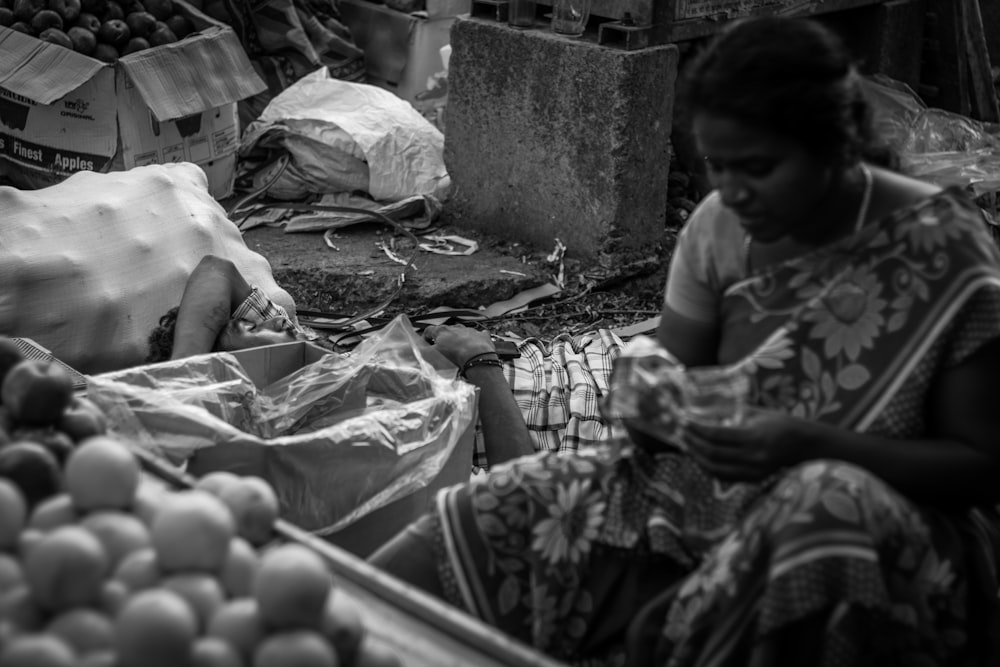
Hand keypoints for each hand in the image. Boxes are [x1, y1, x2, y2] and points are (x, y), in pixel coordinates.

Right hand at [422, 324, 496, 369]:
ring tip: (458, 351)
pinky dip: (476, 339)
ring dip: (459, 339)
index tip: (425, 345)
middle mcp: (456, 327)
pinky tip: (476, 346)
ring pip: (462, 332)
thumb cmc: (453, 356)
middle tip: (442, 351)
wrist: (477, 357)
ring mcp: (470, 330)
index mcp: (442, 331)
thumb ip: (420, 352)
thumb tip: (408, 351)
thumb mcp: (432, 356)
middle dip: (443, 339)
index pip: (429, 330)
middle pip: (446, 331)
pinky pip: (478, 335)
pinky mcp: (482, 336)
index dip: (425, 338)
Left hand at [680, 408, 808, 481]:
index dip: (697, 429)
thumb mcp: (757, 413)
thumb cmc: (781, 424)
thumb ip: (732, 413)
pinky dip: (710, 469)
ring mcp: (754, 471)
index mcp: (754, 437)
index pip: (716, 435)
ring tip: (686, 446)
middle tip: (680, 433)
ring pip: (716, 469)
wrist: (806, 445)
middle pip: (712, 453)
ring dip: (697, 458)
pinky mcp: (754, 479)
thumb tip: (705, 410)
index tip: (684, 421)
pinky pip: (725, 477)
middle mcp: (753, 457)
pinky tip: (701, 459)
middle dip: (692, 443)